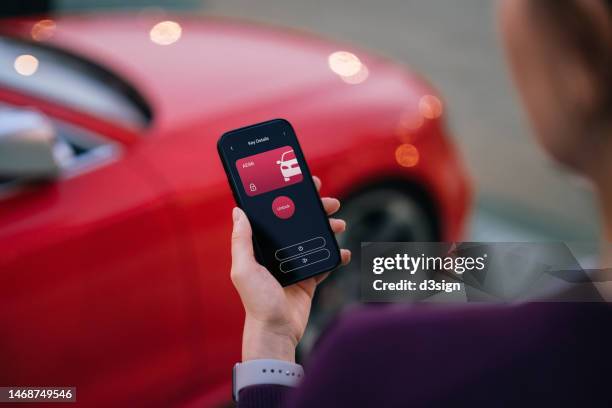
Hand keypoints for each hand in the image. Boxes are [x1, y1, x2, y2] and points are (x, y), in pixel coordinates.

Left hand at [231, 176, 350, 362]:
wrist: (277, 331)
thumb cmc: (257, 301)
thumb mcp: (243, 268)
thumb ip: (241, 240)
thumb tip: (238, 211)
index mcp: (261, 247)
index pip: (275, 215)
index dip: (288, 198)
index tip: (302, 183)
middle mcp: (278, 252)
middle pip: (299, 223)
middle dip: (315, 209)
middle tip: (329, 201)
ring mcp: (295, 264)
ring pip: (315, 238)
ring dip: (328, 228)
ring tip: (339, 223)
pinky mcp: (309, 278)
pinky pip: (325, 262)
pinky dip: (336, 255)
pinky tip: (342, 252)